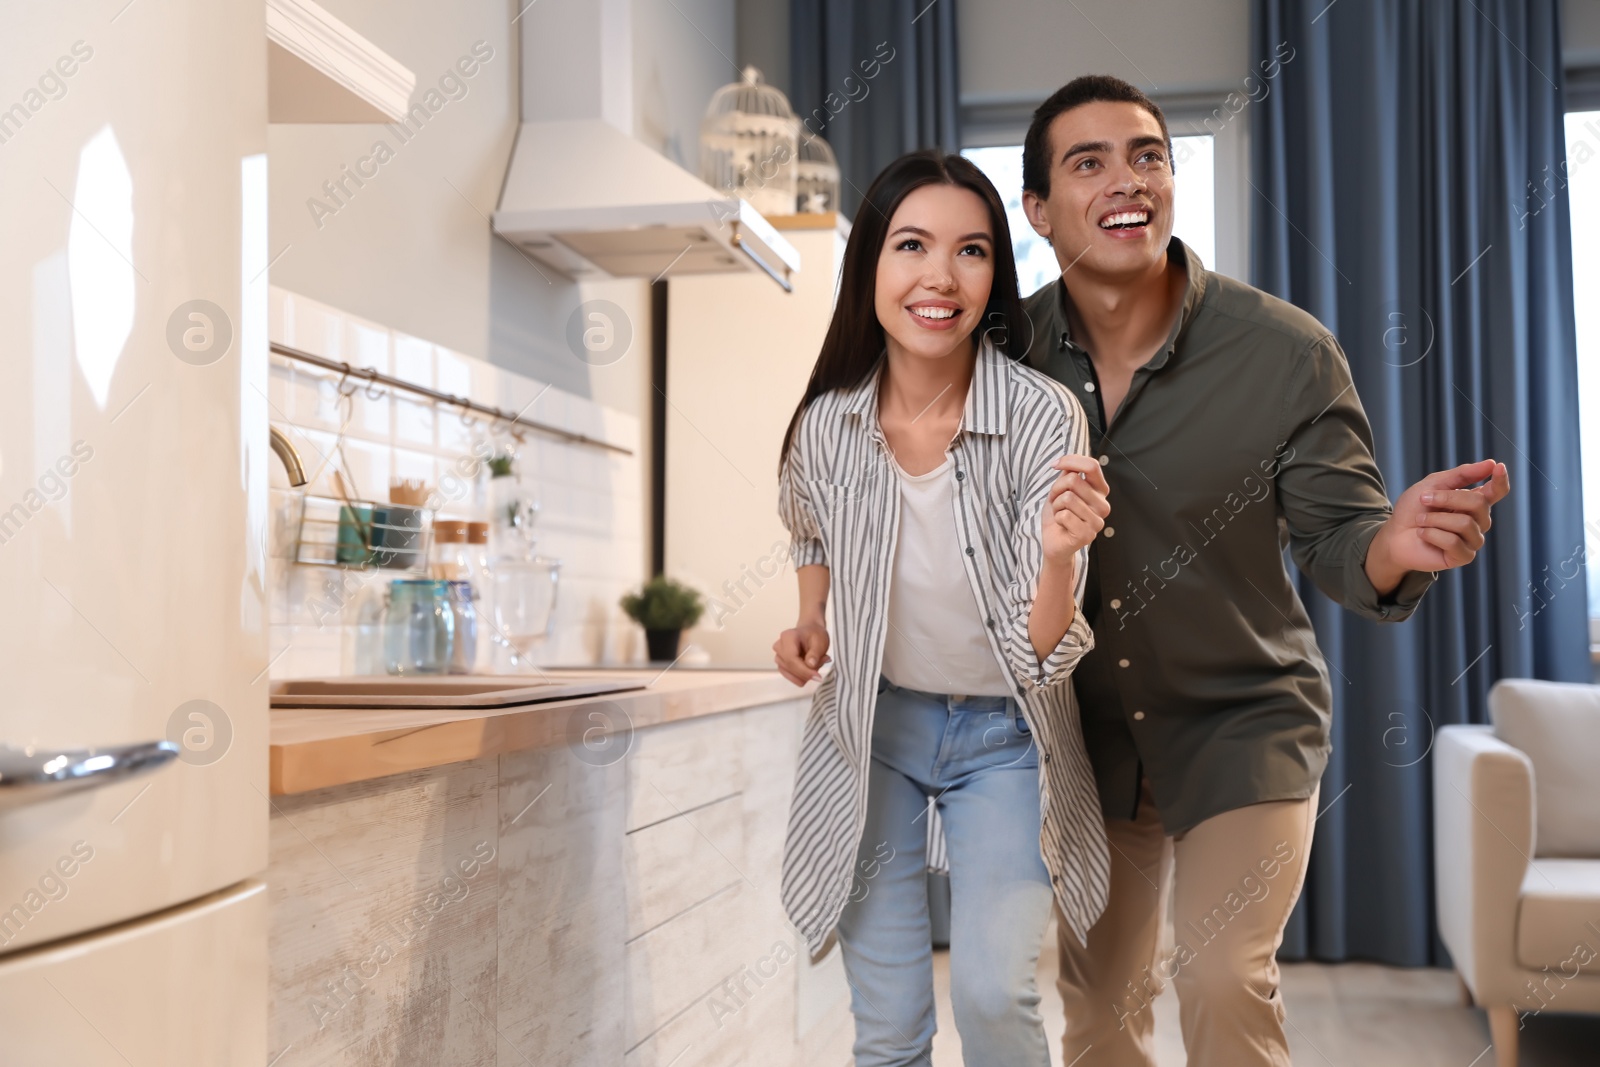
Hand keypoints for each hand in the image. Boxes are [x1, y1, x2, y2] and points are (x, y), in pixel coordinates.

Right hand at [773, 621, 830, 685]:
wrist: (810, 633)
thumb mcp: (820, 641)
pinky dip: (804, 676)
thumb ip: (815, 653)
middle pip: (791, 668)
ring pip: (793, 676)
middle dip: (809, 670)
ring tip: (817, 661)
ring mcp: (779, 658)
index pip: (791, 659)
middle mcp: (779, 647)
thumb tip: (810, 665)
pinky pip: (794, 679)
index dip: (804, 670)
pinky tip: (810, 666)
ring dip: (807, 673)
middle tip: (824, 660)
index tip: (817, 676)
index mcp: (787, 637)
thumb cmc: (814, 634)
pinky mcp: (782, 666)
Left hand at [1044, 455, 1109, 565]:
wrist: (1054, 542)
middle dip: (1057, 489)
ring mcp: (1097, 521)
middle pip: (1074, 480)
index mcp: (1100, 491)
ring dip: (1056, 505)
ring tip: (1061, 514)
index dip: (1071, 461)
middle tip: (1057, 502)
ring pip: (1068, 498)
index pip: (1092, 466)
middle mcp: (1103, 505)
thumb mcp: (1060, 490)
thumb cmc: (1059, 515)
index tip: (1055, 464)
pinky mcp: (1088, 534)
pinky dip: (1057, 518)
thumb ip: (1067, 475)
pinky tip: (1062, 525)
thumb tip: (1067, 463)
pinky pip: (1065, 515)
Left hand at [1368, 459, 1509, 587]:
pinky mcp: (1463, 556)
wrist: (1393, 535)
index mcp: (1474, 502)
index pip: (1497, 491)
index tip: (1498, 467)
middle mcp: (1478, 521)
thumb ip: (1461, 475)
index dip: (1501, 480)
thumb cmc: (1414, 509)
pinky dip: (1432, 534)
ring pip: (1465, 523)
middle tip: (1424, 499)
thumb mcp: (1433, 485)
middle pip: (1479, 503)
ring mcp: (1473, 540)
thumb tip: (1491, 464)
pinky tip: (1422, 534)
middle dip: (1447, 498)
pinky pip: (1453, 542)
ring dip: (1435, 518)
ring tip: (1421, 520)